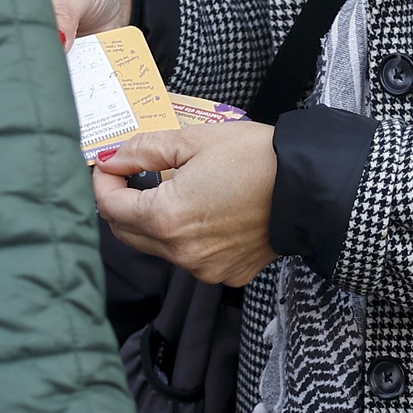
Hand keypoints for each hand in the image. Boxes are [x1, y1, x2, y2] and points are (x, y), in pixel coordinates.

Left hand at [93, 120, 278, 287]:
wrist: (310, 187)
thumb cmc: (256, 158)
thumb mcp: (192, 139)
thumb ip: (143, 149)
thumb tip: (111, 158)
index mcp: (167, 218)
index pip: (110, 207)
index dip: (103, 182)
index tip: (110, 164)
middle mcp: (181, 252)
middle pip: (127, 232)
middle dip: (121, 203)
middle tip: (132, 175)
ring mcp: (205, 268)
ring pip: (157, 247)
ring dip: (153, 220)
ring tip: (173, 189)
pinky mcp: (226, 273)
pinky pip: (190, 257)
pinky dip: (185, 237)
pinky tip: (205, 211)